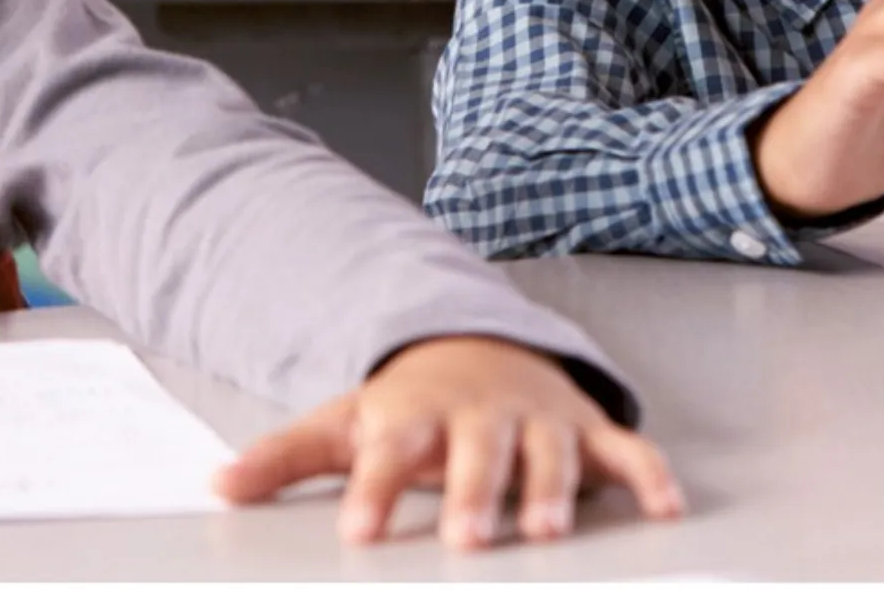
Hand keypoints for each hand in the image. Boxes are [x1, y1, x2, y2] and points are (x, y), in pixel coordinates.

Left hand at [213, 336, 681, 550]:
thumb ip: (286, 456)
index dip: (376, 491)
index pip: (391, 453)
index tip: (360, 530)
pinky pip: (624, 451)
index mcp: (416, 416)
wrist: (478, 347)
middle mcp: (481, 416)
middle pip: (477, 454)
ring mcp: (538, 419)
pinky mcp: (584, 430)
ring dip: (548, 490)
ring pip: (547, 454)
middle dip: (473, 492)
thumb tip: (218, 486)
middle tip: (467, 537)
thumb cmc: (410, 405)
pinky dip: (649, 475)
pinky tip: (665, 508)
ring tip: (544, 531)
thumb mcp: (345, 420)